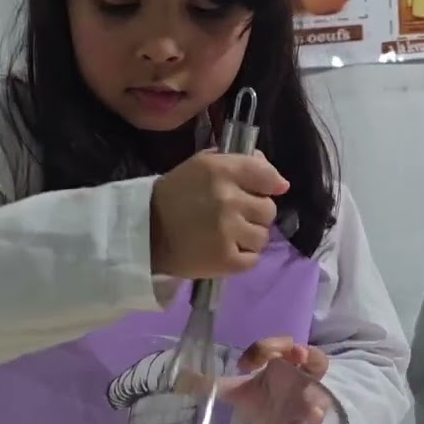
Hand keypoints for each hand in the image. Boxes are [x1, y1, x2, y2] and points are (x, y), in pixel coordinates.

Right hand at [149, 150, 288, 278]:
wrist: (145, 234)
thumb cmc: (175, 195)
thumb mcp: (202, 166)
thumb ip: (239, 163)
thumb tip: (278, 180)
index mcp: (221, 170)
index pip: (267, 175)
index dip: (270, 185)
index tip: (262, 192)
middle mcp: (228, 199)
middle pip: (269, 210)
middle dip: (254, 214)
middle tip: (232, 217)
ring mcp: (228, 232)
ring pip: (262, 236)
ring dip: (248, 238)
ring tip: (225, 236)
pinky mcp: (226, 260)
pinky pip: (253, 259)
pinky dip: (241, 258)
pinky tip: (223, 251)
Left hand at [218, 337, 331, 423]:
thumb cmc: (261, 399)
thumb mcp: (235, 391)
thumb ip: (212, 384)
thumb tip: (180, 380)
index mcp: (284, 364)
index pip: (281, 346)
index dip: (266, 348)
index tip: (245, 364)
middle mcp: (302, 378)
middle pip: (316, 361)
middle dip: (310, 357)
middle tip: (300, 356)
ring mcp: (309, 402)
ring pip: (320, 397)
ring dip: (316, 405)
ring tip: (314, 415)